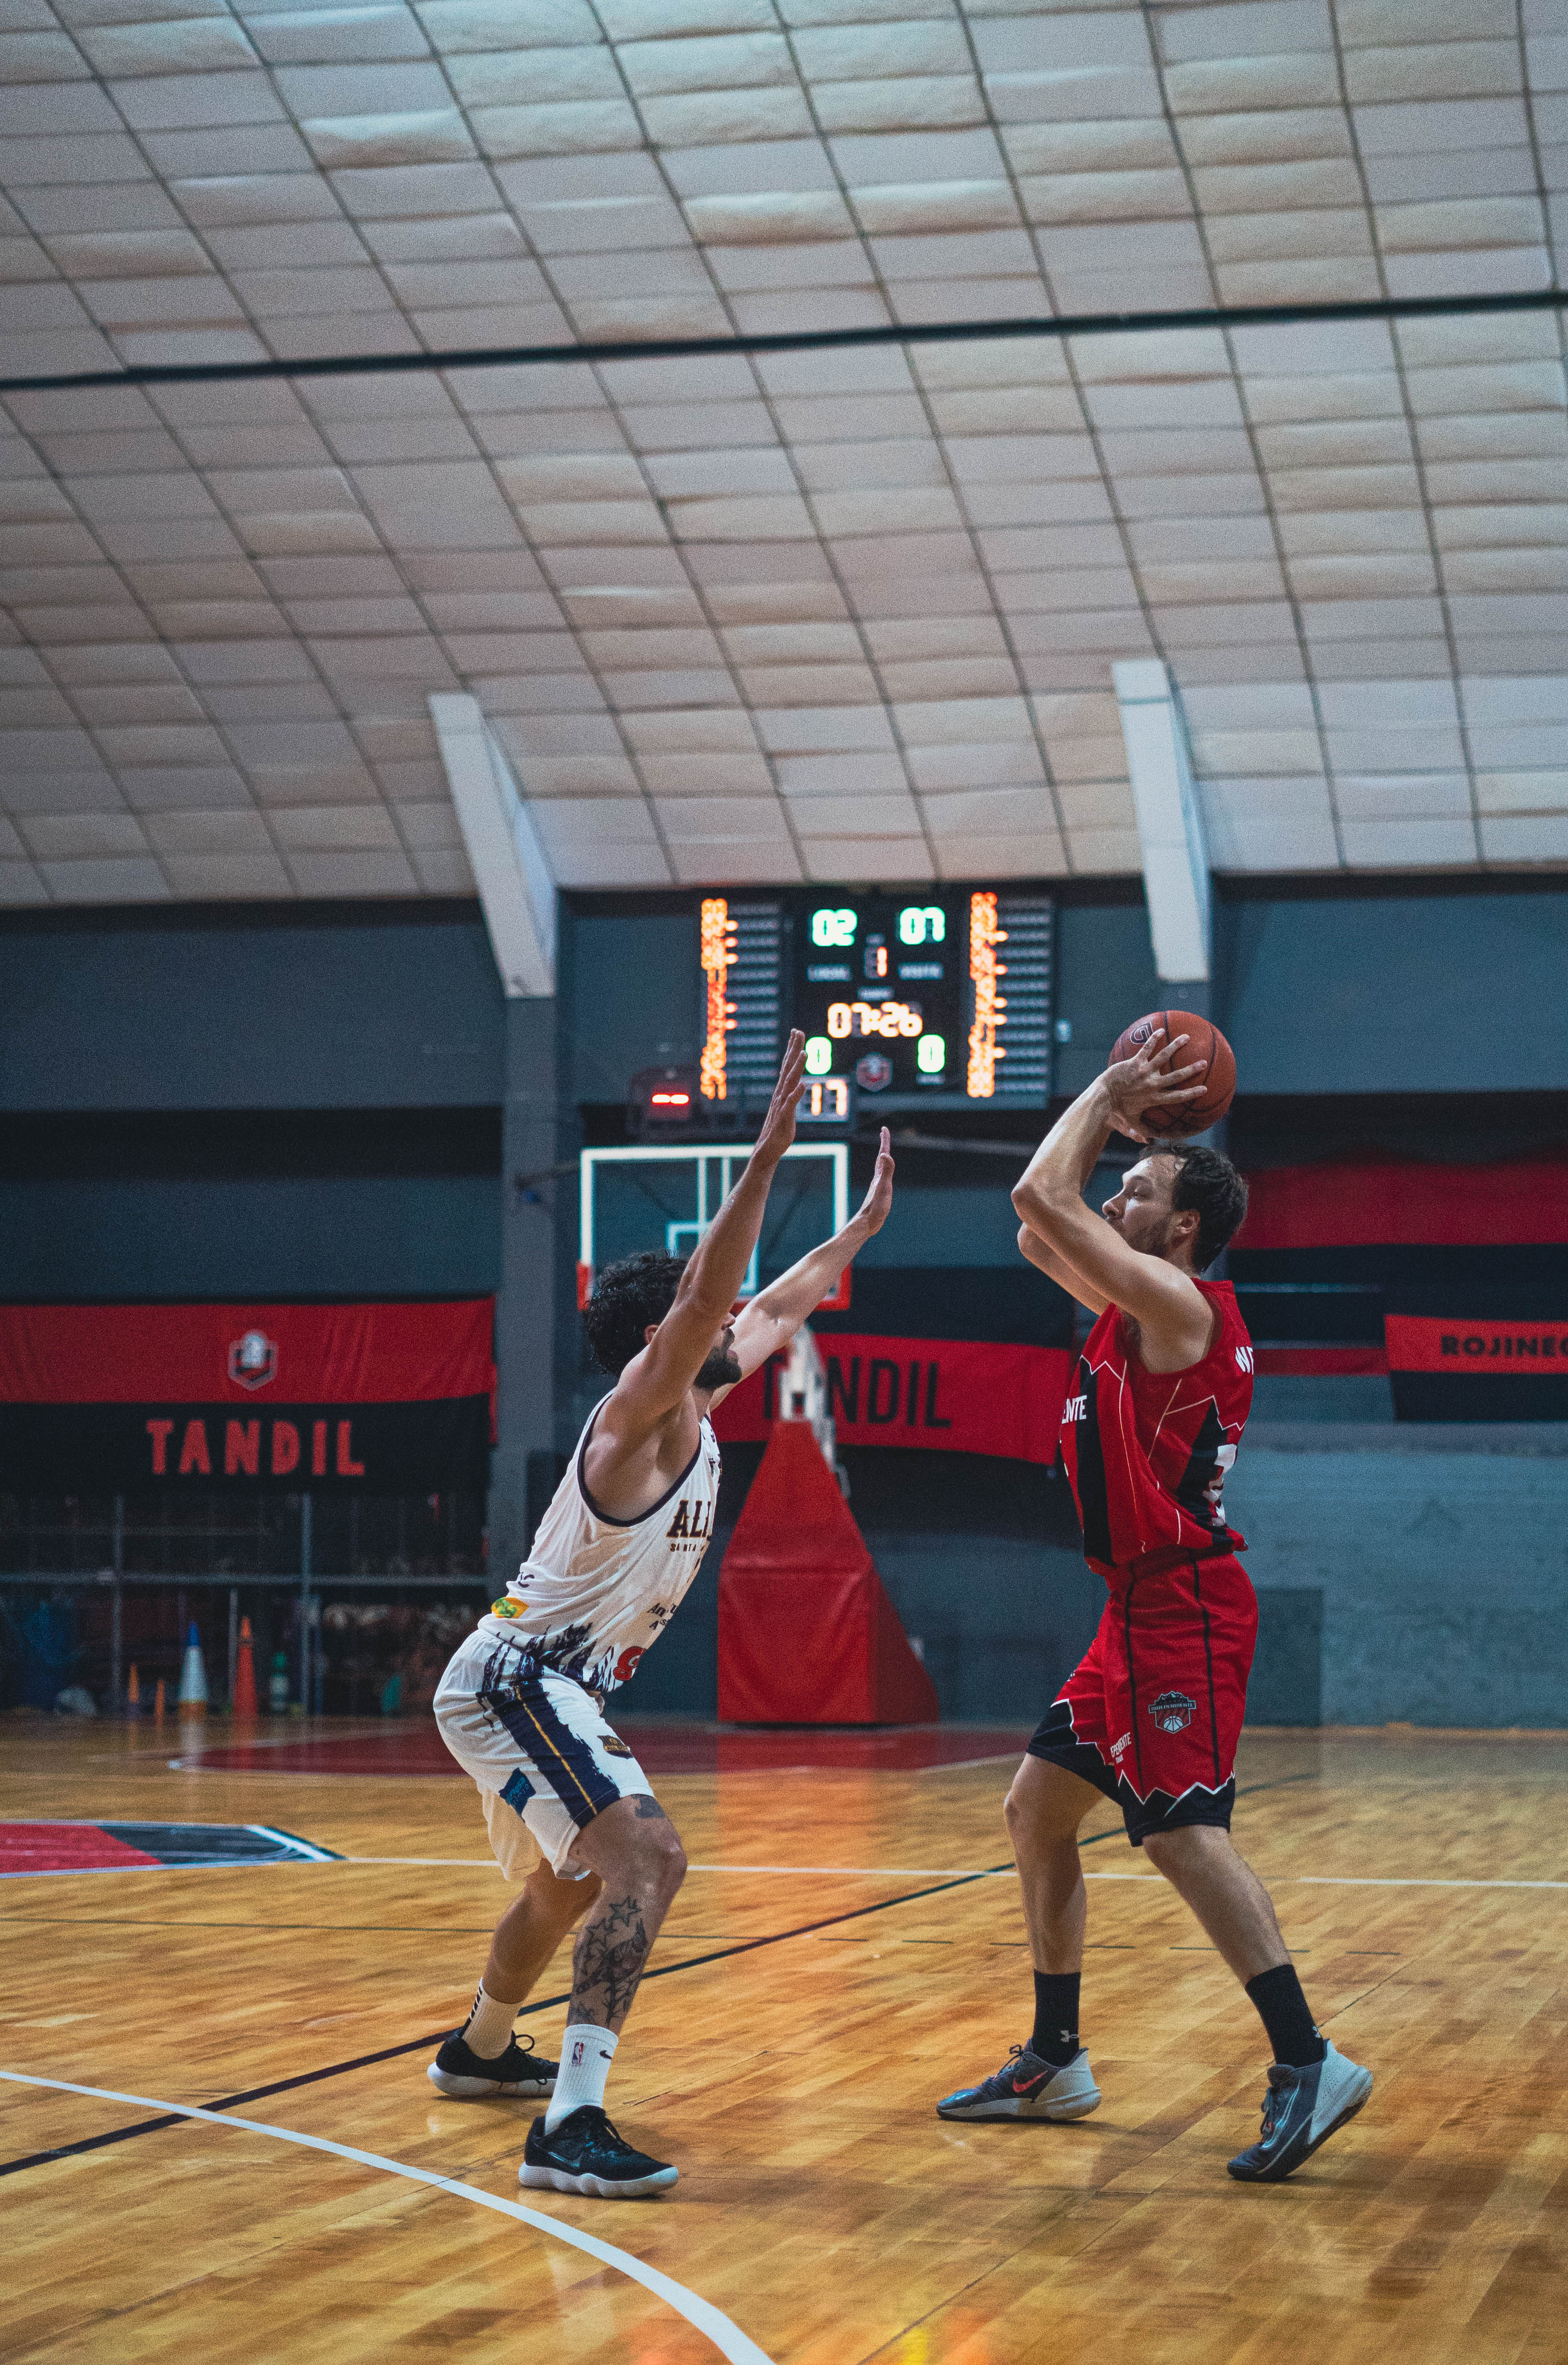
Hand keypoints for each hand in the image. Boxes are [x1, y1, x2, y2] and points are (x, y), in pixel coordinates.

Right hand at [753, 1028, 805, 1164]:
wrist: (765, 1154)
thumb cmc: (777, 1133)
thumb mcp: (787, 1112)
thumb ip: (791, 1098)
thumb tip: (797, 1084)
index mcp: (782, 1093)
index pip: (787, 1067)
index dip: (792, 1049)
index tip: (796, 1032)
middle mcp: (780, 1096)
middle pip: (788, 1069)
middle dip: (793, 1049)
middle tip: (798, 1031)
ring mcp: (781, 1107)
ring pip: (789, 1084)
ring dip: (796, 1068)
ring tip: (804, 1053)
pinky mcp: (783, 1121)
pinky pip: (789, 1106)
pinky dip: (795, 1095)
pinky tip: (801, 1085)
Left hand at [855, 1126, 894, 1235]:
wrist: (867, 1223)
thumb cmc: (876, 1207)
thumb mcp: (884, 1187)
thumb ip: (886, 1171)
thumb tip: (884, 1154)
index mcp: (879, 1175)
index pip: (883, 1153)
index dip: (884, 1141)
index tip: (884, 1128)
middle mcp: (877, 1178)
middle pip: (880, 1157)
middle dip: (883, 1144)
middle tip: (884, 1133)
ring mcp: (877, 1185)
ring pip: (880, 1167)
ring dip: (883, 1157)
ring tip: (884, 1152)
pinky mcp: (878, 1194)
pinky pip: (882, 1177)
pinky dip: (883, 1171)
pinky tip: (883, 1175)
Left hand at [1100, 1027, 1206, 1143]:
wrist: (1103, 1096)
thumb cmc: (1117, 1110)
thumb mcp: (1131, 1121)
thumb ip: (1142, 1131)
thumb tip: (1149, 1142)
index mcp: (1154, 1098)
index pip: (1177, 1096)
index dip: (1191, 1093)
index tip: (1205, 1089)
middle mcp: (1152, 1084)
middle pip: (1175, 1076)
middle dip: (1191, 1069)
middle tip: (1203, 1063)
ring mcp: (1144, 1072)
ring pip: (1163, 1057)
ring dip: (1176, 1046)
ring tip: (1187, 1037)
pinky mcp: (1134, 1063)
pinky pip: (1146, 1049)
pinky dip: (1153, 1039)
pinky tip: (1160, 1029)